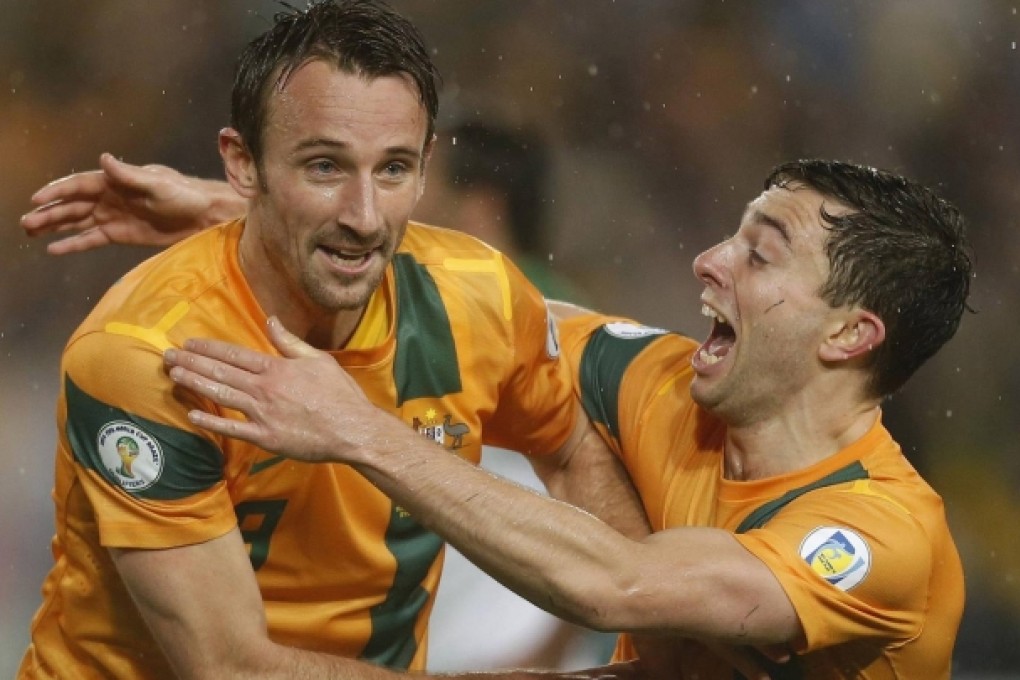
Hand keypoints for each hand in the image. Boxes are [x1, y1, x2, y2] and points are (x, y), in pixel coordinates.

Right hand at [22, 153, 222, 254]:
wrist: (203, 216)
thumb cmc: (183, 194)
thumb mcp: (156, 183)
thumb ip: (128, 174)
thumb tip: (104, 158)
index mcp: (114, 181)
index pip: (78, 185)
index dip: (56, 191)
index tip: (35, 199)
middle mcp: (109, 197)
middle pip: (72, 205)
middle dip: (49, 212)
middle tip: (26, 223)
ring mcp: (113, 216)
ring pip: (77, 222)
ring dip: (54, 226)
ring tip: (31, 232)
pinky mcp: (121, 234)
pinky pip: (92, 239)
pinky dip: (73, 243)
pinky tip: (54, 248)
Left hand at [164, 317, 401, 462]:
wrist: (353, 429)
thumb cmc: (340, 395)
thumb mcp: (318, 360)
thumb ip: (290, 342)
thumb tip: (270, 320)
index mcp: (277, 369)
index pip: (235, 355)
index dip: (209, 348)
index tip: (189, 343)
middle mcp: (264, 389)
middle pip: (221, 373)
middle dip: (192, 363)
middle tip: (168, 356)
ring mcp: (263, 415)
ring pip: (221, 396)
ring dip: (195, 384)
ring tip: (174, 375)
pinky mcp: (265, 438)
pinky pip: (232, 429)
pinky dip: (211, 422)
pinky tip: (192, 415)